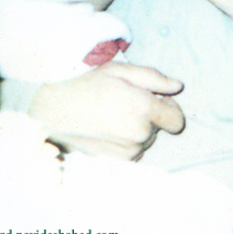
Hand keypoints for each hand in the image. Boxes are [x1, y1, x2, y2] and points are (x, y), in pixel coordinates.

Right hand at [28, 62, 184, 159]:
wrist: (54, 113)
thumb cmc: (86, 86)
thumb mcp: (119, 70)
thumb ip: (153, 78)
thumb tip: (177, 86)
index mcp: (144, 109)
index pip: (177, 119)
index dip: (167, 106)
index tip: (152, 98)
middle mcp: (140, 134)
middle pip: (160, 127)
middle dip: (149, 114)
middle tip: (124, 101)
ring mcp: (129, 152)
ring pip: (146, 139)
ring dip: (138, 128)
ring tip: (112, 114)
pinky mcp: (119, 163)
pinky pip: (134, 151)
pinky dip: (127, 141)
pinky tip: (108, 129)